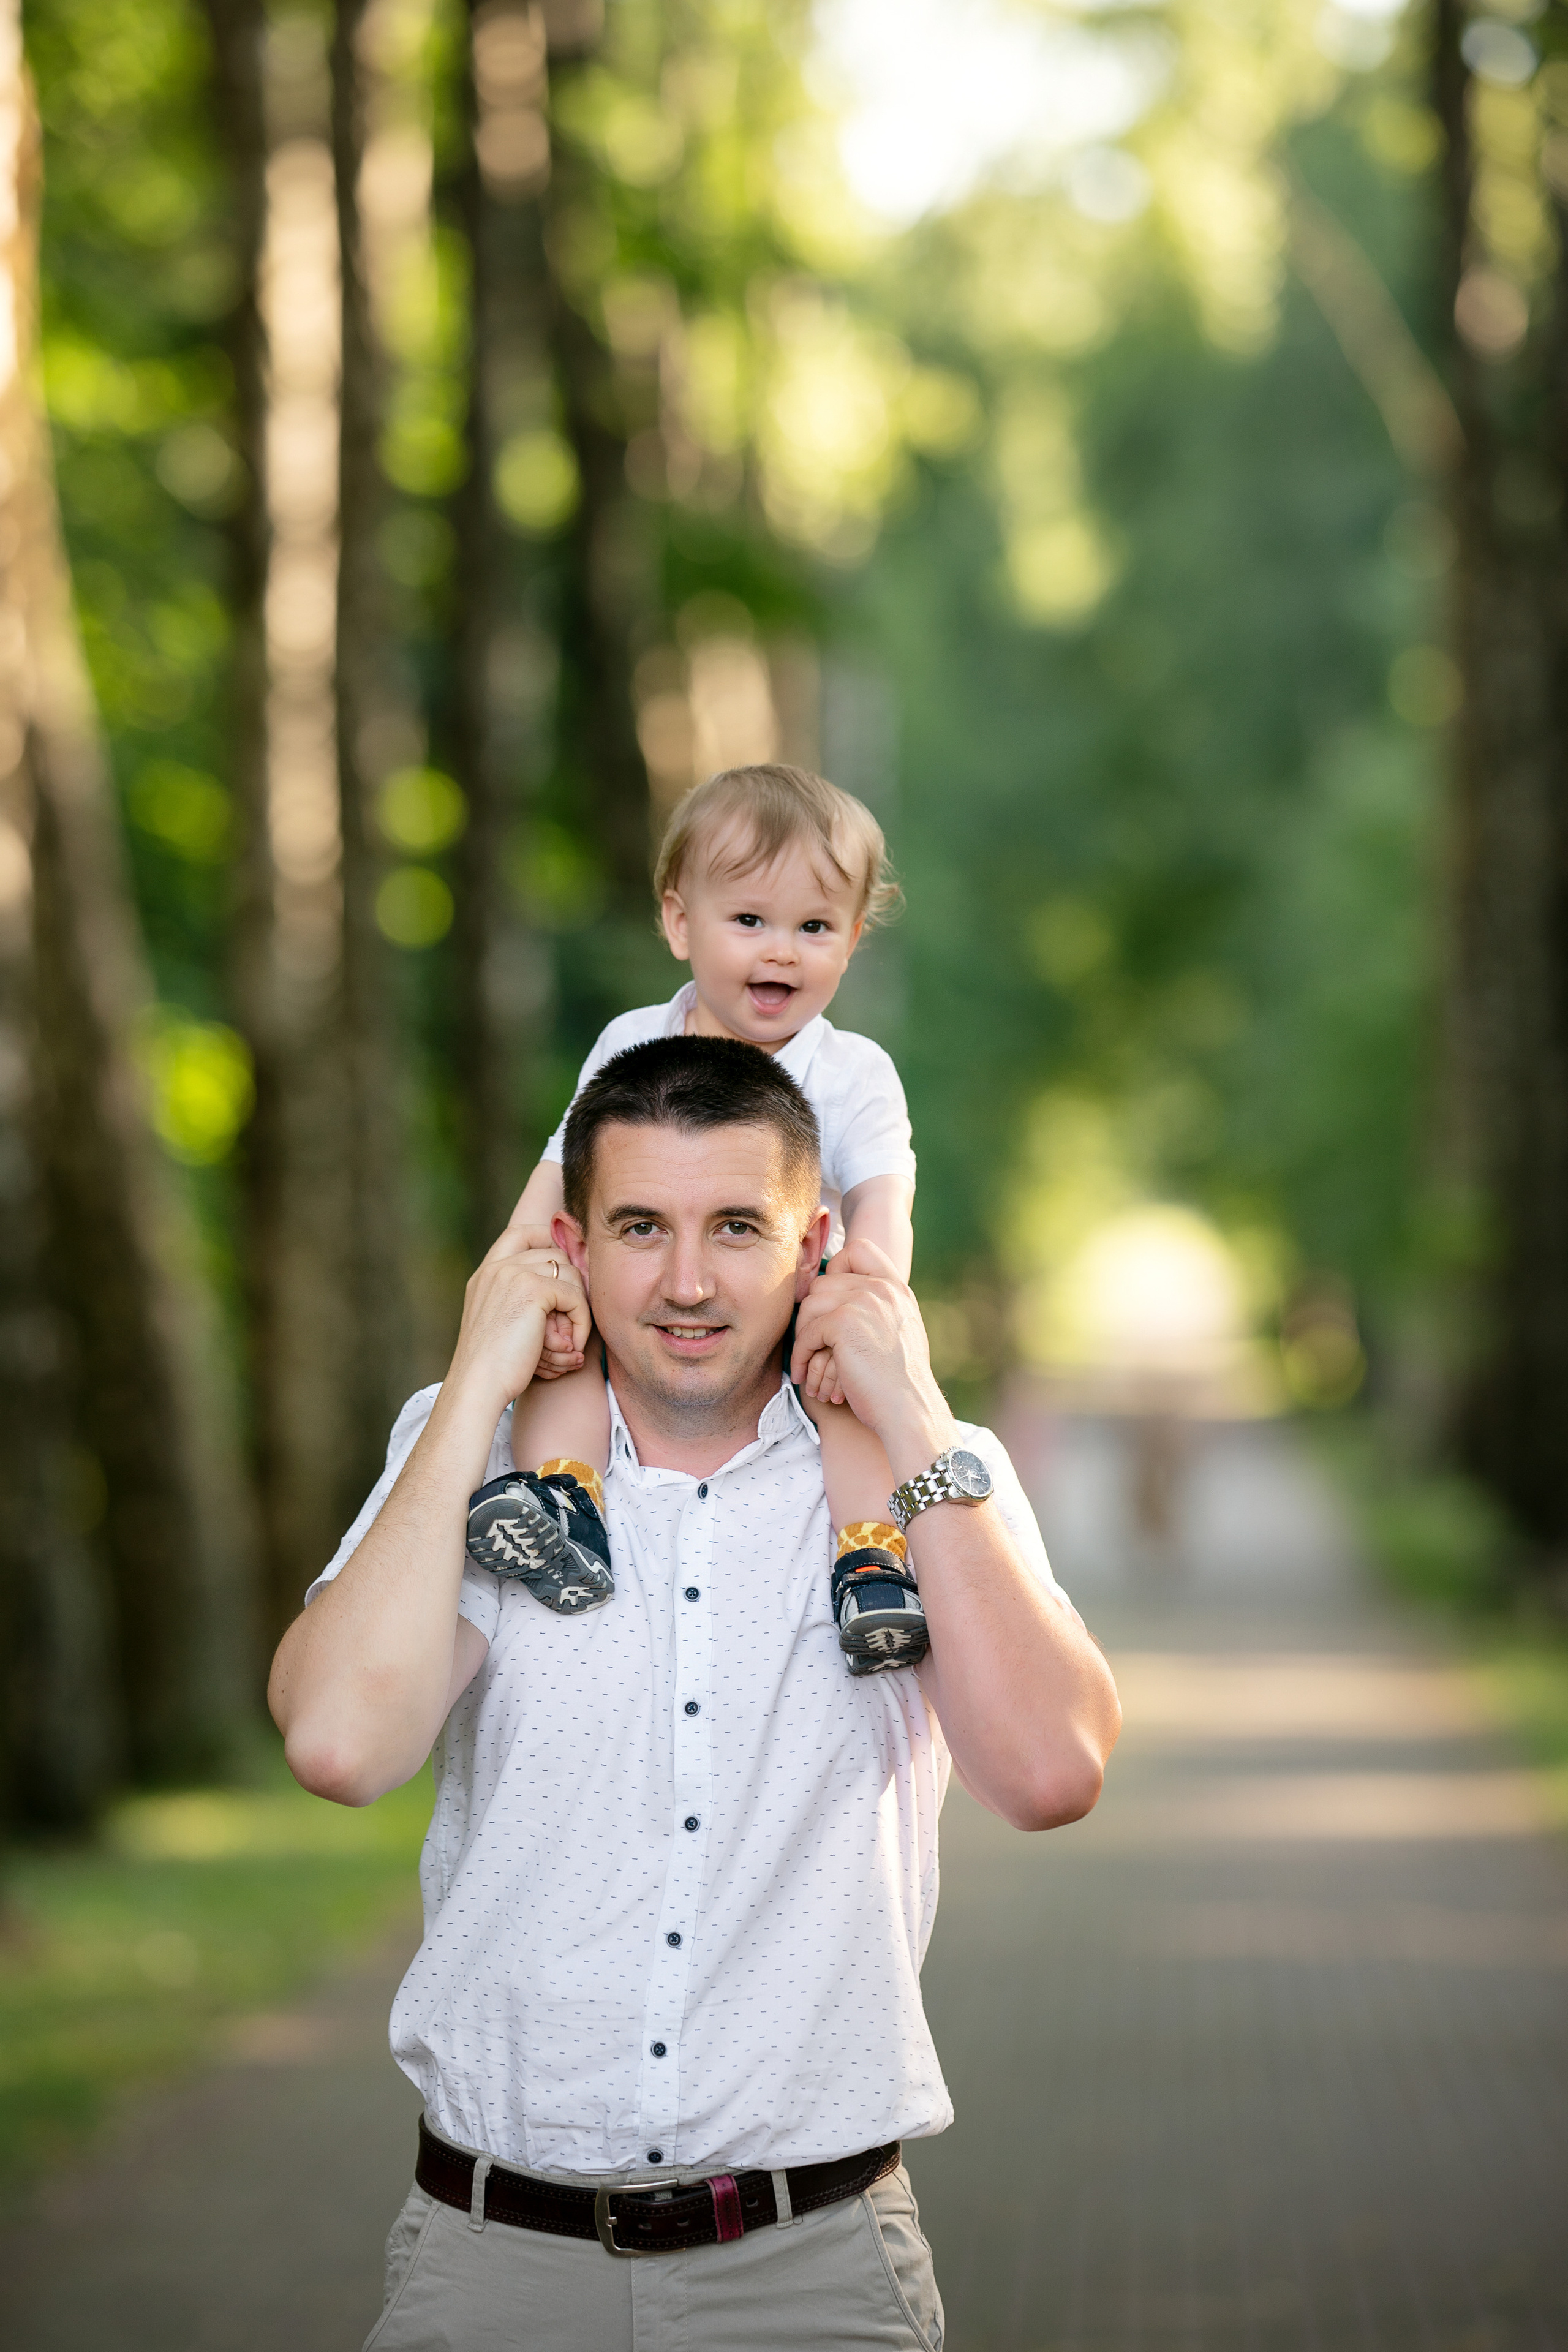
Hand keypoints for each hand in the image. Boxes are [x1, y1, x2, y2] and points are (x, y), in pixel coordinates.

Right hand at [450, 1227, 591, 1408]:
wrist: (478, 1386)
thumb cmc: (493, 1367)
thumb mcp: (501, 1321)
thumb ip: (519, 1297)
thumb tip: (566, 1282)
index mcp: (486, 1273)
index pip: (522, 1232)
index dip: (550, 1240)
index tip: (567, 1266)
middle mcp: (497, 1267)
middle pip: (556, 1253)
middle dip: (573, 1285)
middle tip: (573, 1323)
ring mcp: (513, 1274)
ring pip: (571, 1273)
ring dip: (579, 1309)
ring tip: (570, 1345)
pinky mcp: (533, 1289)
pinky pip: (576, 1297)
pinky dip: (581, 1324)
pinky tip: (571, 1349)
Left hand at [788, 1240, 954, 1468]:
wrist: (909, 1410)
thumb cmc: (899, 1383)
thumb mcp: (897, 1332)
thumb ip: (876, 1308)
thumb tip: (836, 1296)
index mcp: (896, 1288)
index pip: (858, 1250)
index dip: (835, 1269)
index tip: (830, 1302)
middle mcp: (882, 1288)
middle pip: (823, 1282)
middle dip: (811, 1315)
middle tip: (810, 1343)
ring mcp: (863, 1302)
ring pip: (809, 1305)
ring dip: (803, 1337)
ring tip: (806, 1363)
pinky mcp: (843, 1323)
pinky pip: (806, 1331)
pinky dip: (800, 1355)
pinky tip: (804, 1375)